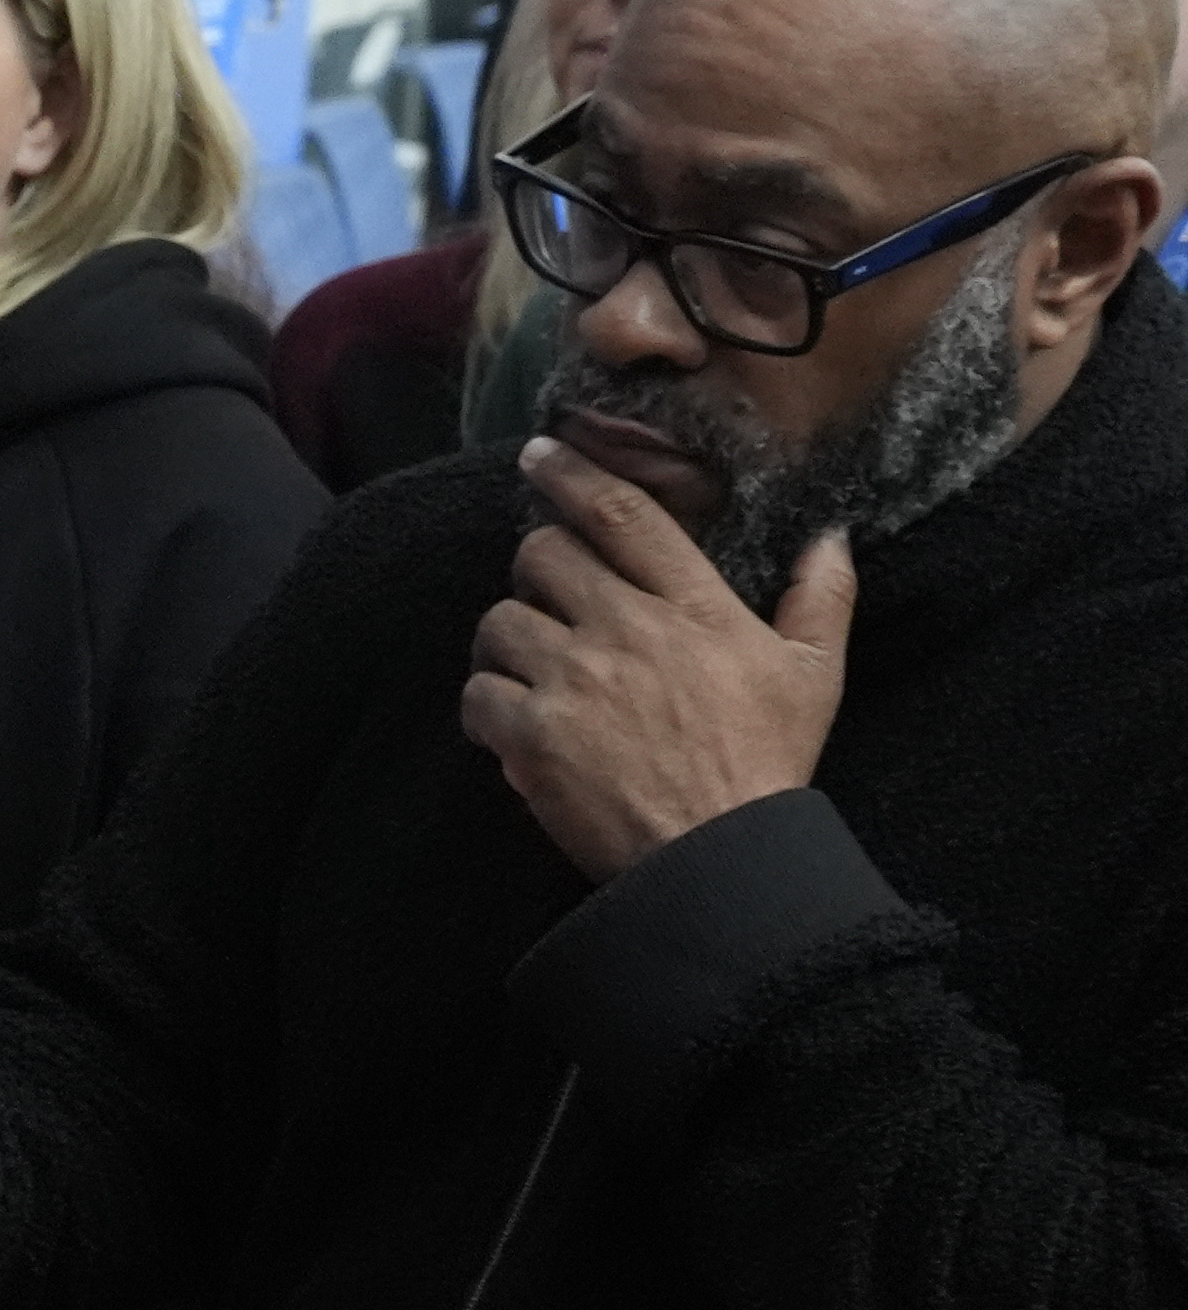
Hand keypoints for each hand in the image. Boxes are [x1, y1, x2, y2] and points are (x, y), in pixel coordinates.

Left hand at [469, 442, 852, 880]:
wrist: (719, 855)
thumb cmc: (767, 763)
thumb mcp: (816, 675)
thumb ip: (822, 598)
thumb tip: (830, 537)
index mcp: (693, 606)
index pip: (622, 515)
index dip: (572, 474)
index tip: (539, 454)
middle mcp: (627, 630)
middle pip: (544, 554)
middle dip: (538, 567)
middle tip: (551, 596)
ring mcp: (574, 680)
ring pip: (501, 620)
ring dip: (508, 638)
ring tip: (533, 666)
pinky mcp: (531, 735)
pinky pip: (479, 692)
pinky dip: (487, 703)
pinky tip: (513, 720)